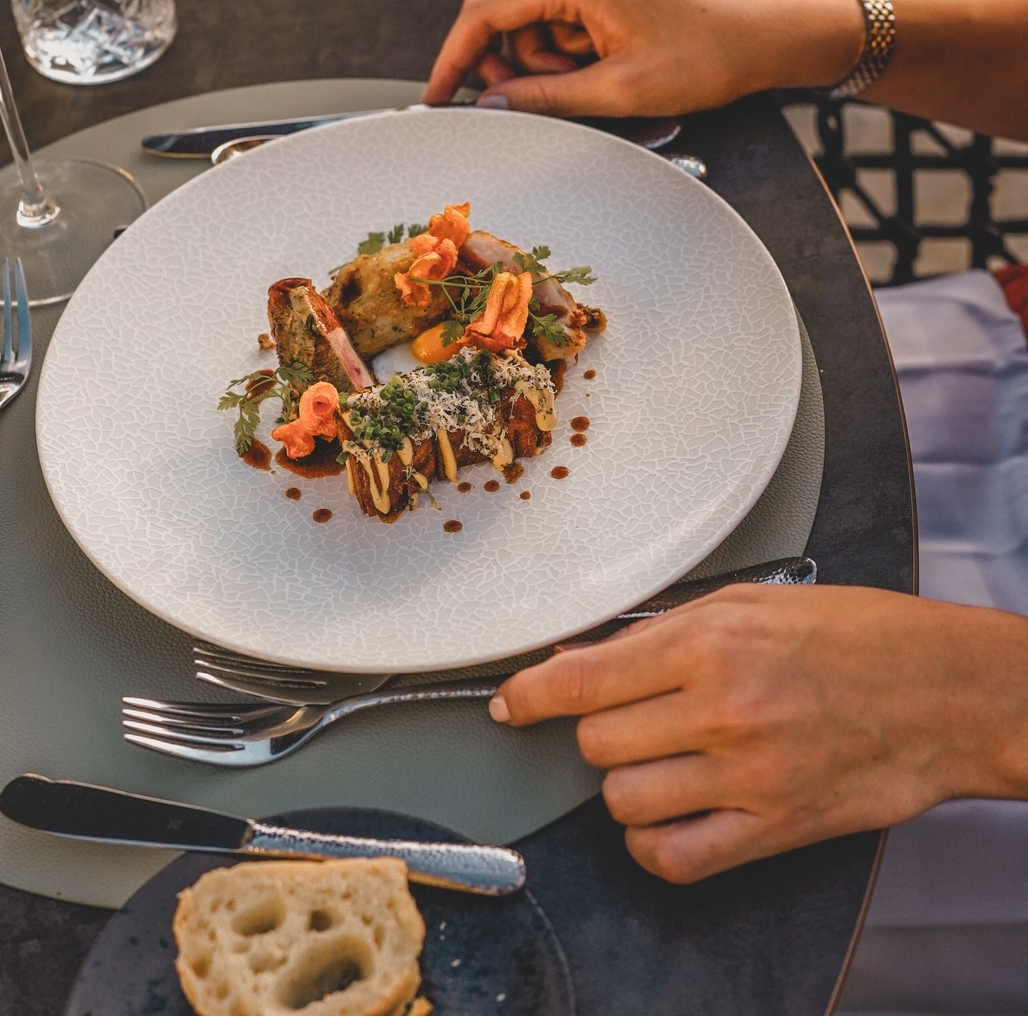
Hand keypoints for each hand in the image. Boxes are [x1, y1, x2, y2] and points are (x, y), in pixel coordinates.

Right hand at [423, 0, 862, 115]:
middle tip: (524, 95)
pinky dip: (557, 40)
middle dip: (494, 53)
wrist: (768, 31)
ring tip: (584, 78)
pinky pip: (551, 3)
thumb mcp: (620, 91)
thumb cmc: (708, 55)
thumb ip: (546, 98)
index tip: (438, 96)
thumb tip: (491, 106)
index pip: (482, 10)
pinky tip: (595, 63)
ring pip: (520, 4)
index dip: (453, 57)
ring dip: (533, 51)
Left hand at [488, 585, 1027, 882]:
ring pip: (623, 799)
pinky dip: (655, 841)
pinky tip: (671, 813)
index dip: (531, 694)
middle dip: (599, 730)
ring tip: (662, 758)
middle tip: (631, 715)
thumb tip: (587, 661)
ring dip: (628, 783)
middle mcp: (722, 708)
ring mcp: (747, 774)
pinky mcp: (773, 826)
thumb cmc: (859, 635)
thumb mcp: (756, 601)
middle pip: (596, 742)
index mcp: (712, 640)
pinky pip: (673, 855)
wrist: (945, 690)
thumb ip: (666, 632)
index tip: (512, 703)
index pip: (583, 679)